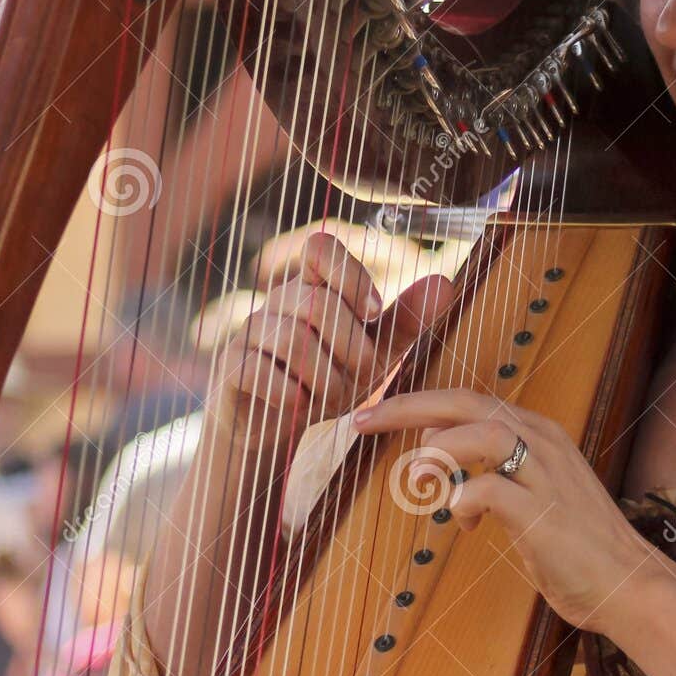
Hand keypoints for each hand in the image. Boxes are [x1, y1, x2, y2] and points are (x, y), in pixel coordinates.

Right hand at [207, 230, 454, 460]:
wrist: (281, 428)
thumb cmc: (330, 378)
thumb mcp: (376, 351)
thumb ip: (406, 319)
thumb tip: (446, 282)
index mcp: (313, 286)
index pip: (320, 247)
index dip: (349, 275)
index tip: (373, 313)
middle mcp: (278, 301)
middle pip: (316, 303)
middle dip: (350, 346)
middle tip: (363, 376)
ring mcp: (250, 332)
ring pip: (290, 338)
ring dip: (323, 376)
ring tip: (332, 397)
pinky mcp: (230, 367)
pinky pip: (256, 370)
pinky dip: (288, 393)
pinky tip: (299, 406)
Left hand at [352, 387, 668, 633]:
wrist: (629, 584)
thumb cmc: (576, 546)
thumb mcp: (532, 495)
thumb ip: (492, 474)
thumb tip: (442, 465)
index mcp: (538, 433)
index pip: (469, 398)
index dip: (418, 402)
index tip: (374, 414)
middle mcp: (543, 442)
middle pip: (467, 401)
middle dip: (409, 407)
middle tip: (363, 422)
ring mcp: (547, 475)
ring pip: (482, 430)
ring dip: (439, 449)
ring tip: (419, 477)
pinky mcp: (545, 513)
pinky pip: (491, 489)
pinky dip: (463, 501)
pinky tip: (461, 523)